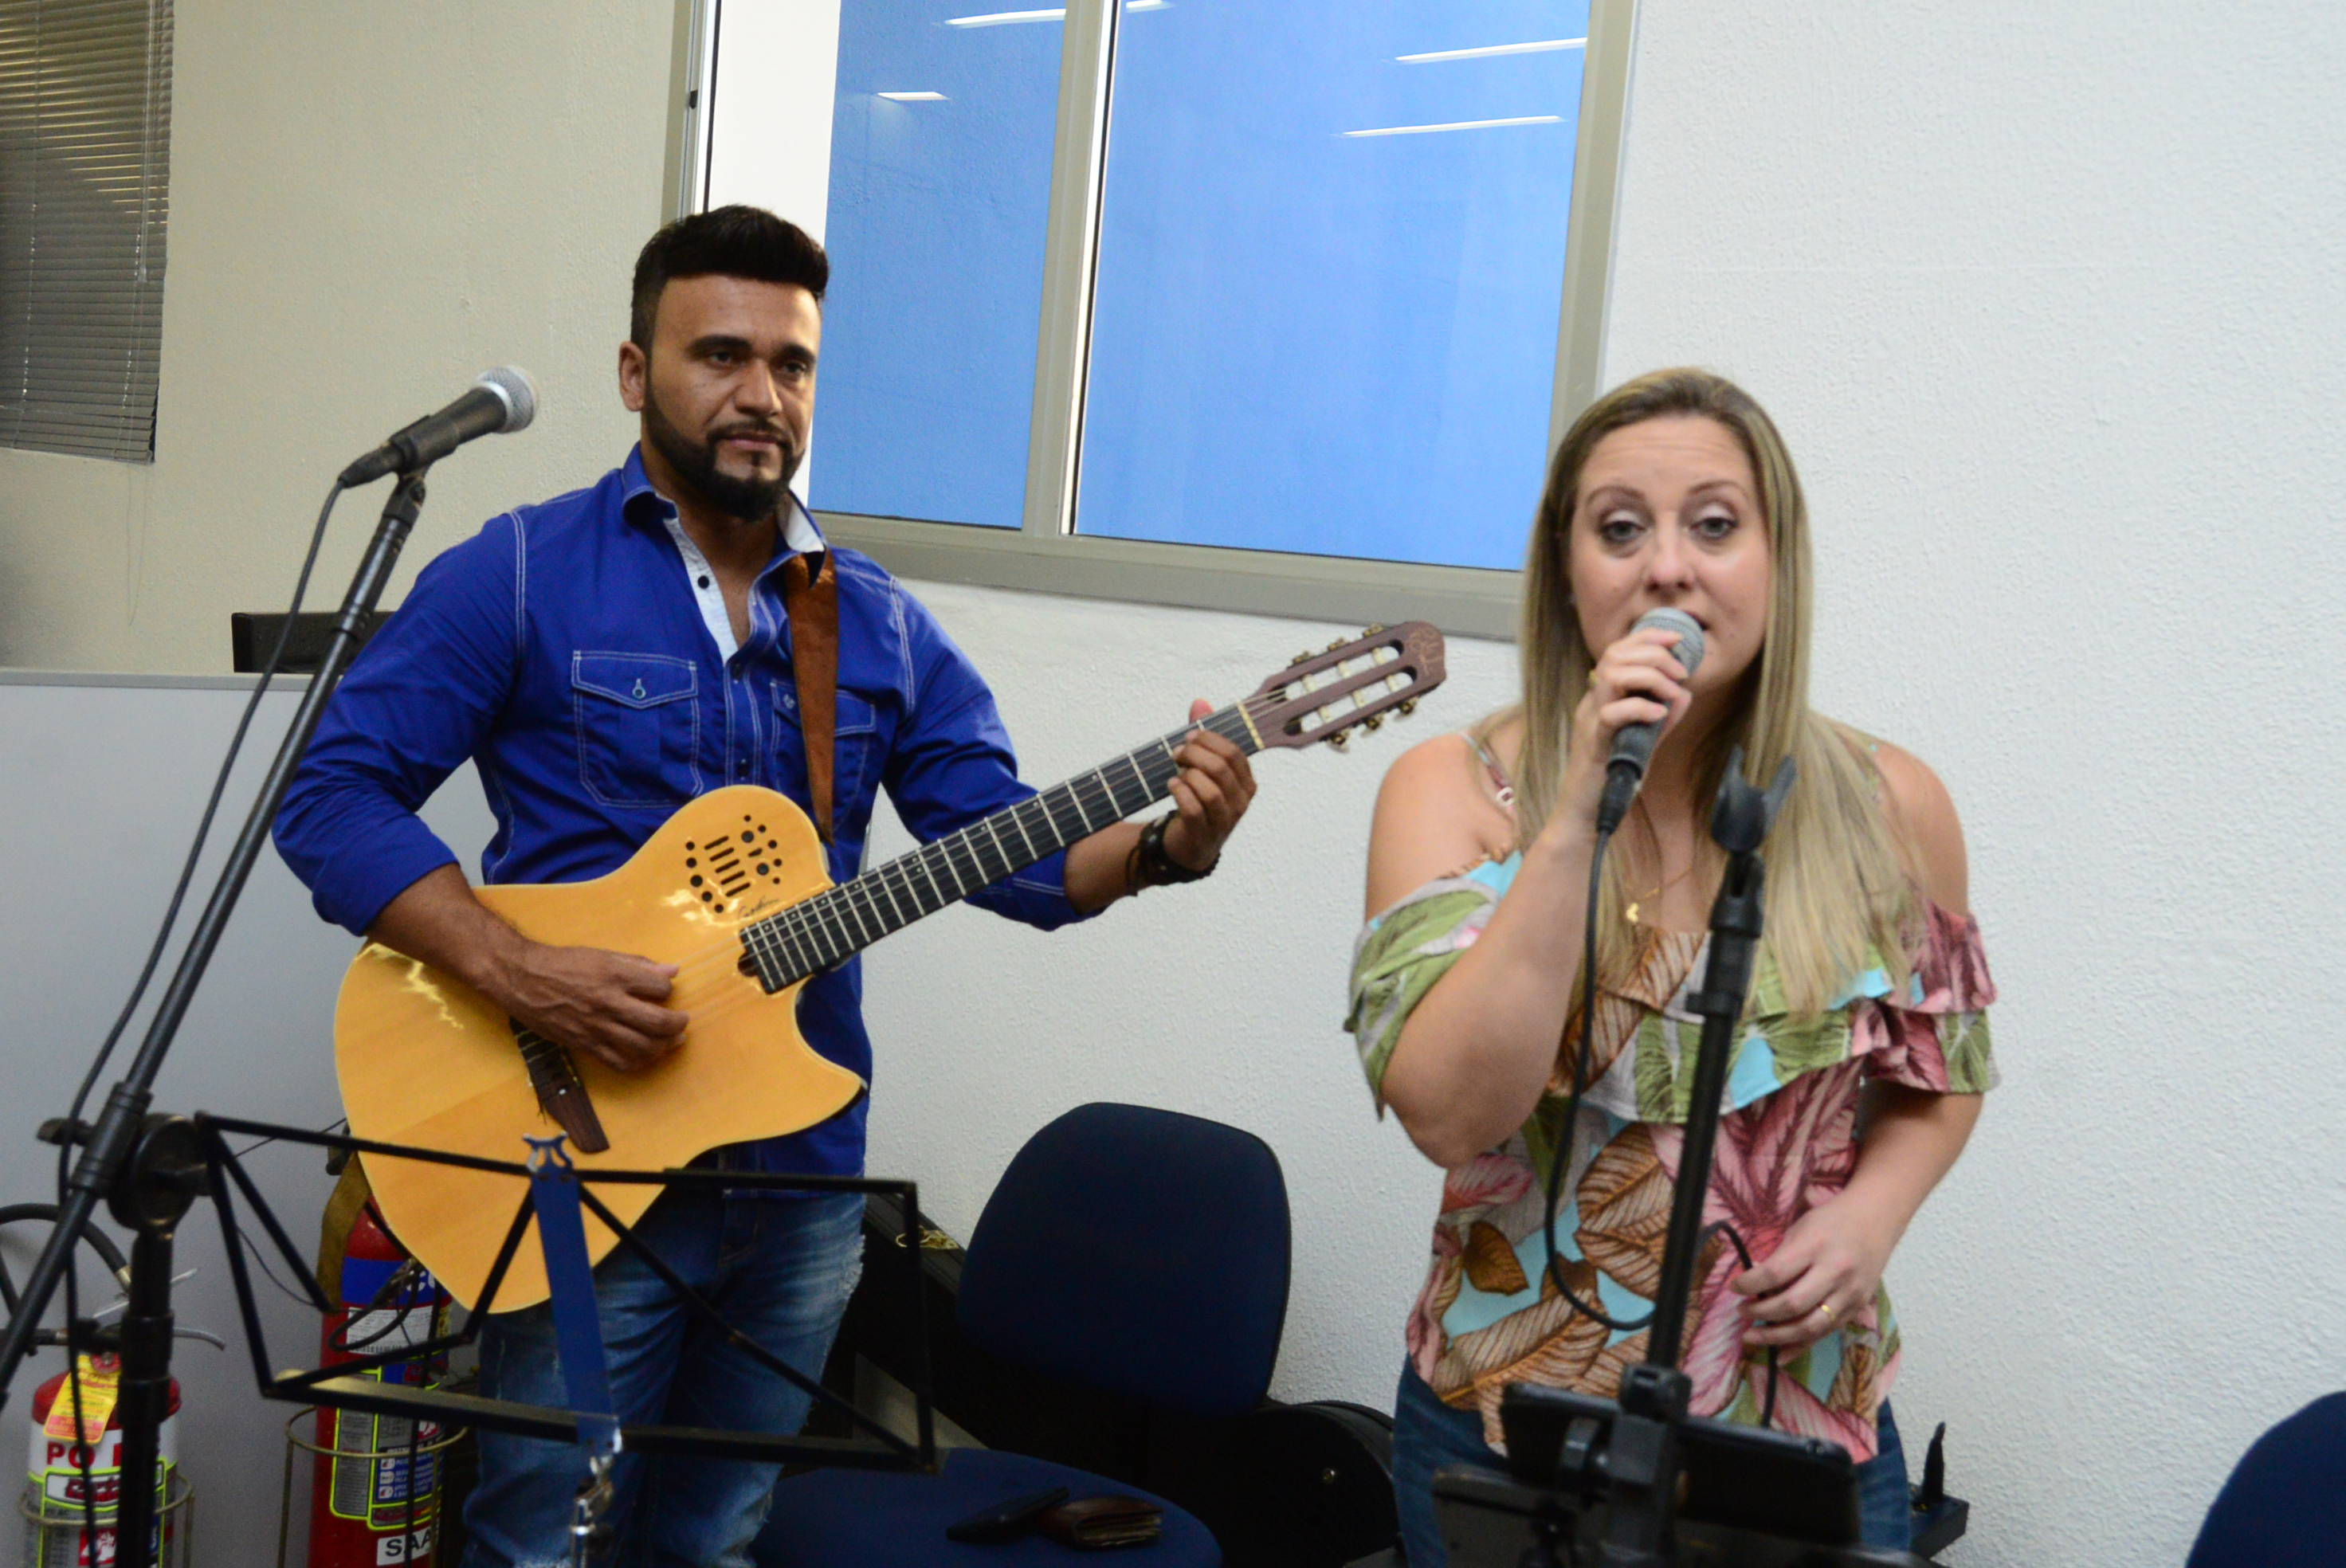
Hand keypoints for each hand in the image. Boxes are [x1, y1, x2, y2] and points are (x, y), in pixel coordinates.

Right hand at [491, 943, 688, 1074]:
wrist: (522, 979)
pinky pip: (620, 1063)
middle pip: (658, 1023)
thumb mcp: (603, 955)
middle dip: (678, 1024)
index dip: (668, 990)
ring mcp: (596, 1027)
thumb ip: (639, 964)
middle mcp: (608, 1003)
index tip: (664, 992)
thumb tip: (673, 971)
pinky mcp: (585, 1045)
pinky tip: (646, 1056)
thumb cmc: (564, 963)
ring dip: (664, 1046)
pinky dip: (640, 1063)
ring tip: (670, 1040)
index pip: (661, 989)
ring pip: (643, 1047)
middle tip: (681, 1022)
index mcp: (615, 975)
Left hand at [1160, 698, 1257, 871]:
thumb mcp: (1204, 767)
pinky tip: (1172, 785)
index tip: (1188, 737)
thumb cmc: (1199, 800)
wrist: (1190, 845)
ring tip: (1177, 772)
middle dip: (1194, 755)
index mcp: (1246, 783)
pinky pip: (1194, 810)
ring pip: (1210, 790)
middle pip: (1221, 768)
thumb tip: (1200, 702)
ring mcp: (1224, 821)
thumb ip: (1203, 736)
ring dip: (1187, 775)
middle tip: (1176, 753)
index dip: (1208, 740)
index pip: (1234, 753)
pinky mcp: (1204, 834)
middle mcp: (1240, 802)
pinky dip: (1180, 793)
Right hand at [1553, 627, 1694, 832]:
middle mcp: (1592, 703)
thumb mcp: (1644, 742)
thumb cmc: (1613, 778)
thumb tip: (1684, 695)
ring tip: (1671, 691)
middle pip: (1615, 655)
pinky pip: (1612, 714)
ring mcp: (1589, 721)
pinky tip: (1659, 715)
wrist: (1587, 813)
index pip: (1617, 651)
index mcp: (1601, 698)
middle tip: (1680, 673)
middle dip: (1654, 654)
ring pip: (1612, 675)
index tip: (1676, 639)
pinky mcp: (1593, 743)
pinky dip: (1640, 708)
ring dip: (1650, 676)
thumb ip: (1662, 718)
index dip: (1647, 637)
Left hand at [1727, 1195, 1899, 1350]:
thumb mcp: (1801, 1229)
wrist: (1877, 1219)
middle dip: (1761, 1313)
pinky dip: (1801, 1346)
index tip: (1734, 1288)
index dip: (1749, 1284)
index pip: (1775, 1273)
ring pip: (1810, 1326)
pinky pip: (1826, 1333)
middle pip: (1792, 1304)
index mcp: (1815, 1246)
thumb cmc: (1831, 1220)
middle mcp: (1835, 1272)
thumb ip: (1781, 1258)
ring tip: (1753, 1337)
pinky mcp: (1857, 1308)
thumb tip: (1756, 1288)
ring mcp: (1849, 1293)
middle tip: (1742, 1312)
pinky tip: (1780, 1354)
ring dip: (1777, 1337)